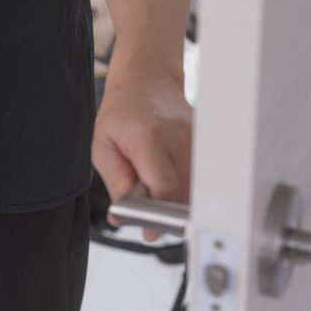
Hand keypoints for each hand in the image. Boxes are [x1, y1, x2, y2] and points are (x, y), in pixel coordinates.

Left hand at [92, 65, 191, 241]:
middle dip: (164, 212)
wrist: (148, 79)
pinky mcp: (207, 141)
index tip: (150, 231)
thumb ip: (116, 181)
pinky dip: (186, 187)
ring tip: (155, 185)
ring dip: (175, 200)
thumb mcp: (104, 146)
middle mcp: (179, 138)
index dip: (158, 217)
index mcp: (149, 138)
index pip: (164, 189)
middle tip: (147, 210)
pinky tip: (170, 176)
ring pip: (194, 190)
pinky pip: (200, 178)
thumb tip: (123, 215)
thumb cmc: (122, 112)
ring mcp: (197, 139)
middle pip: (182, 195)